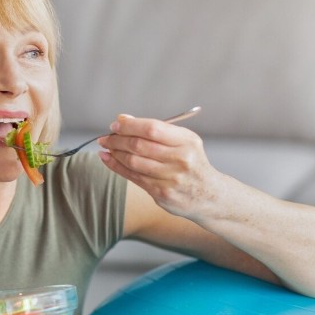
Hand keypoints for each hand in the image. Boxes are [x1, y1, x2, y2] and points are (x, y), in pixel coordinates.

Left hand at [99, 114, 219, 217]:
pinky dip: (117, 167)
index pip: (152, 128)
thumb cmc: (191, 163)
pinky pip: (133, 177)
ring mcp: (171, 178)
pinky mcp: (162, 193)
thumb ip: (155, 130)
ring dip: (114, 153)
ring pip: (133, 162)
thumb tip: (123, 119)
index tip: (115, 125)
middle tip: (105, 137)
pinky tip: (108, 159)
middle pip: (140, 146)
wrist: (209, 195)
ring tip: (106, 147)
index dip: (130, 126)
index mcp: (187, 141)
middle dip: (117, 139)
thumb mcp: (183, 141)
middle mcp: (181, 159)